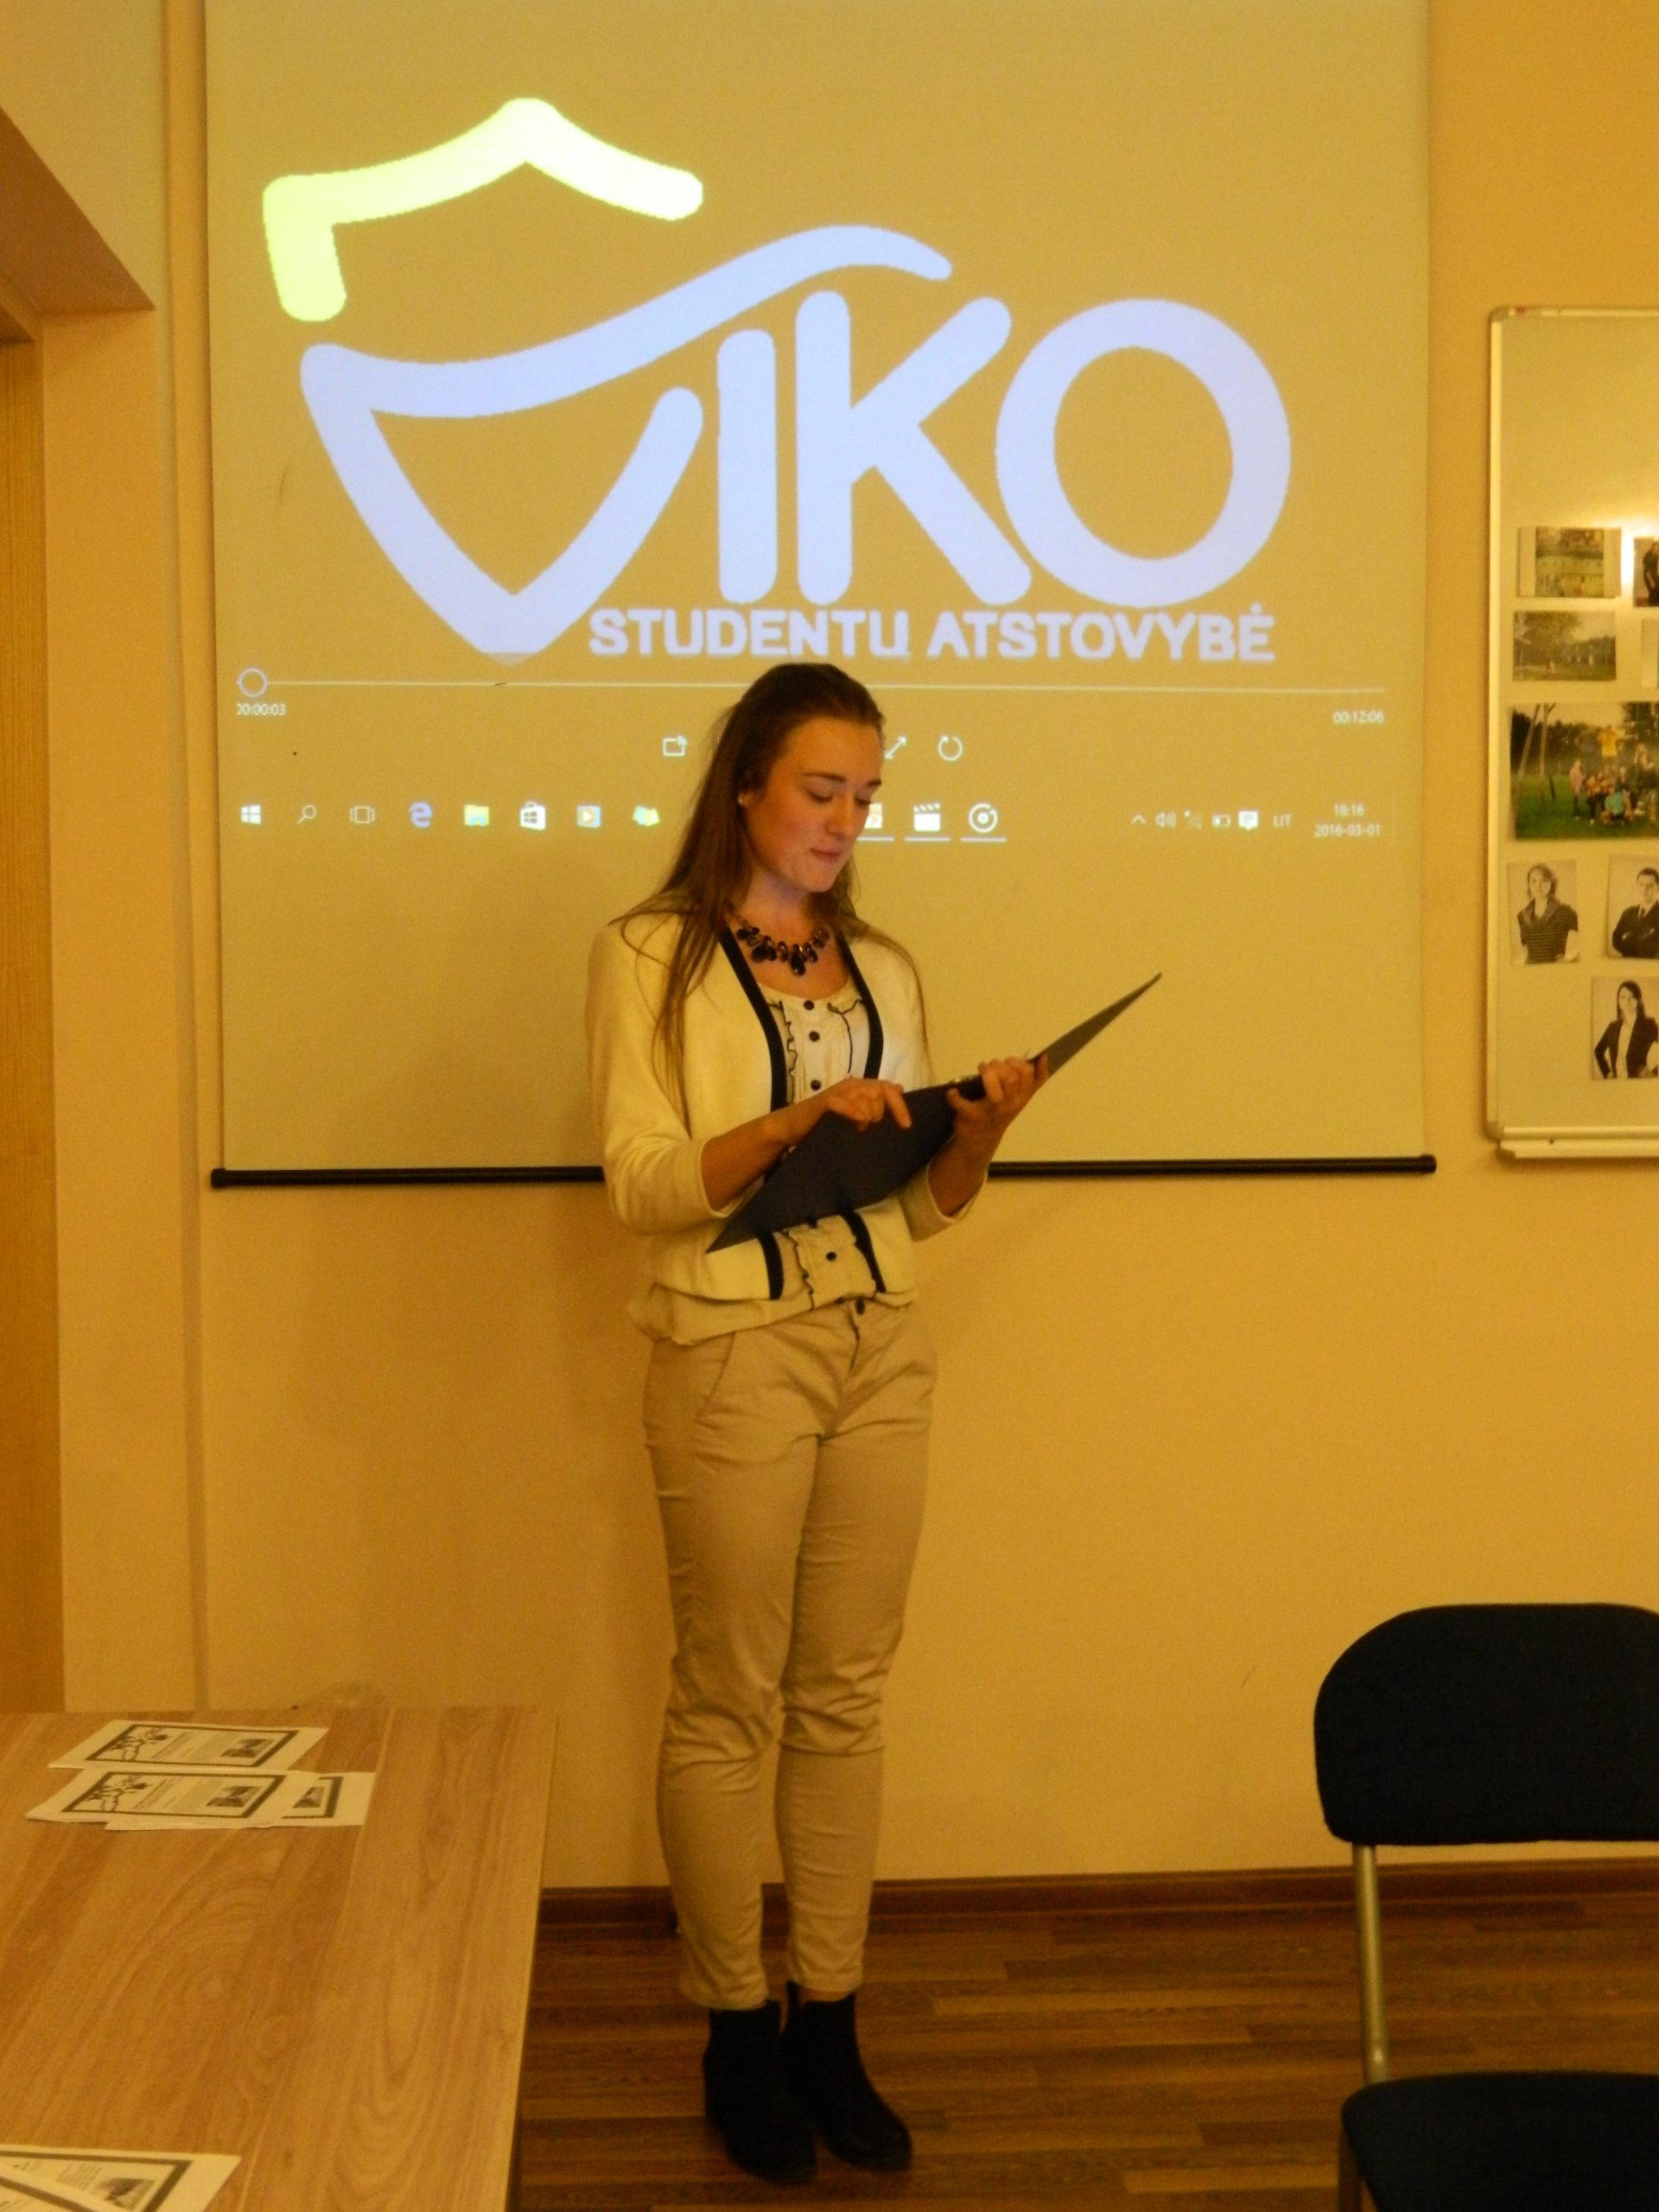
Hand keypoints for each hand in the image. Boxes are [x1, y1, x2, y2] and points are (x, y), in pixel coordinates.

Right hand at [777, 1076, 912, 1147]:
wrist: (791, 1127)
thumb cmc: (824, 1123)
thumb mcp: (854, 1113)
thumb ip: (874, 1101)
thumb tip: (899, 1087)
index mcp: (860, 1087)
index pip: (888, 1089)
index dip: (900, 1106)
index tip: (906, 1126)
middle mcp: (851, 1085)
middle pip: (879, 1092)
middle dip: (878, 1113)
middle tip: (865, 1127)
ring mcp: (838, 1092)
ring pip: (866, 1098)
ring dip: (866, 1116)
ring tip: (856, 1127)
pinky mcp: (825, 1101)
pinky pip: (846, 1103)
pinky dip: (854, 1112)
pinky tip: (856, 1122)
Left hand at [945, 1054, 1046, 1161]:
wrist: (981, 1140)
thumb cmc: (1000, 1112)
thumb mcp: (1019, 1097)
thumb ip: (1032, 1079)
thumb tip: (1044, 1057)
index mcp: (1022, 1097)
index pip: (1032, 1077)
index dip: (1020, 1063)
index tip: (1010, 1061)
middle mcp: (1010, 1104)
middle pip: (1012, 1079)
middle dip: (1000, 1065)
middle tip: (992, 1066)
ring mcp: (992, 1111)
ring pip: (995, 1091)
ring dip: (986, 1073)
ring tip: (982, 1069)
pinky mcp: (972, 1116)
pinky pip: (963, 1105)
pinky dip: (955, 1096)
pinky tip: (952, 1091)